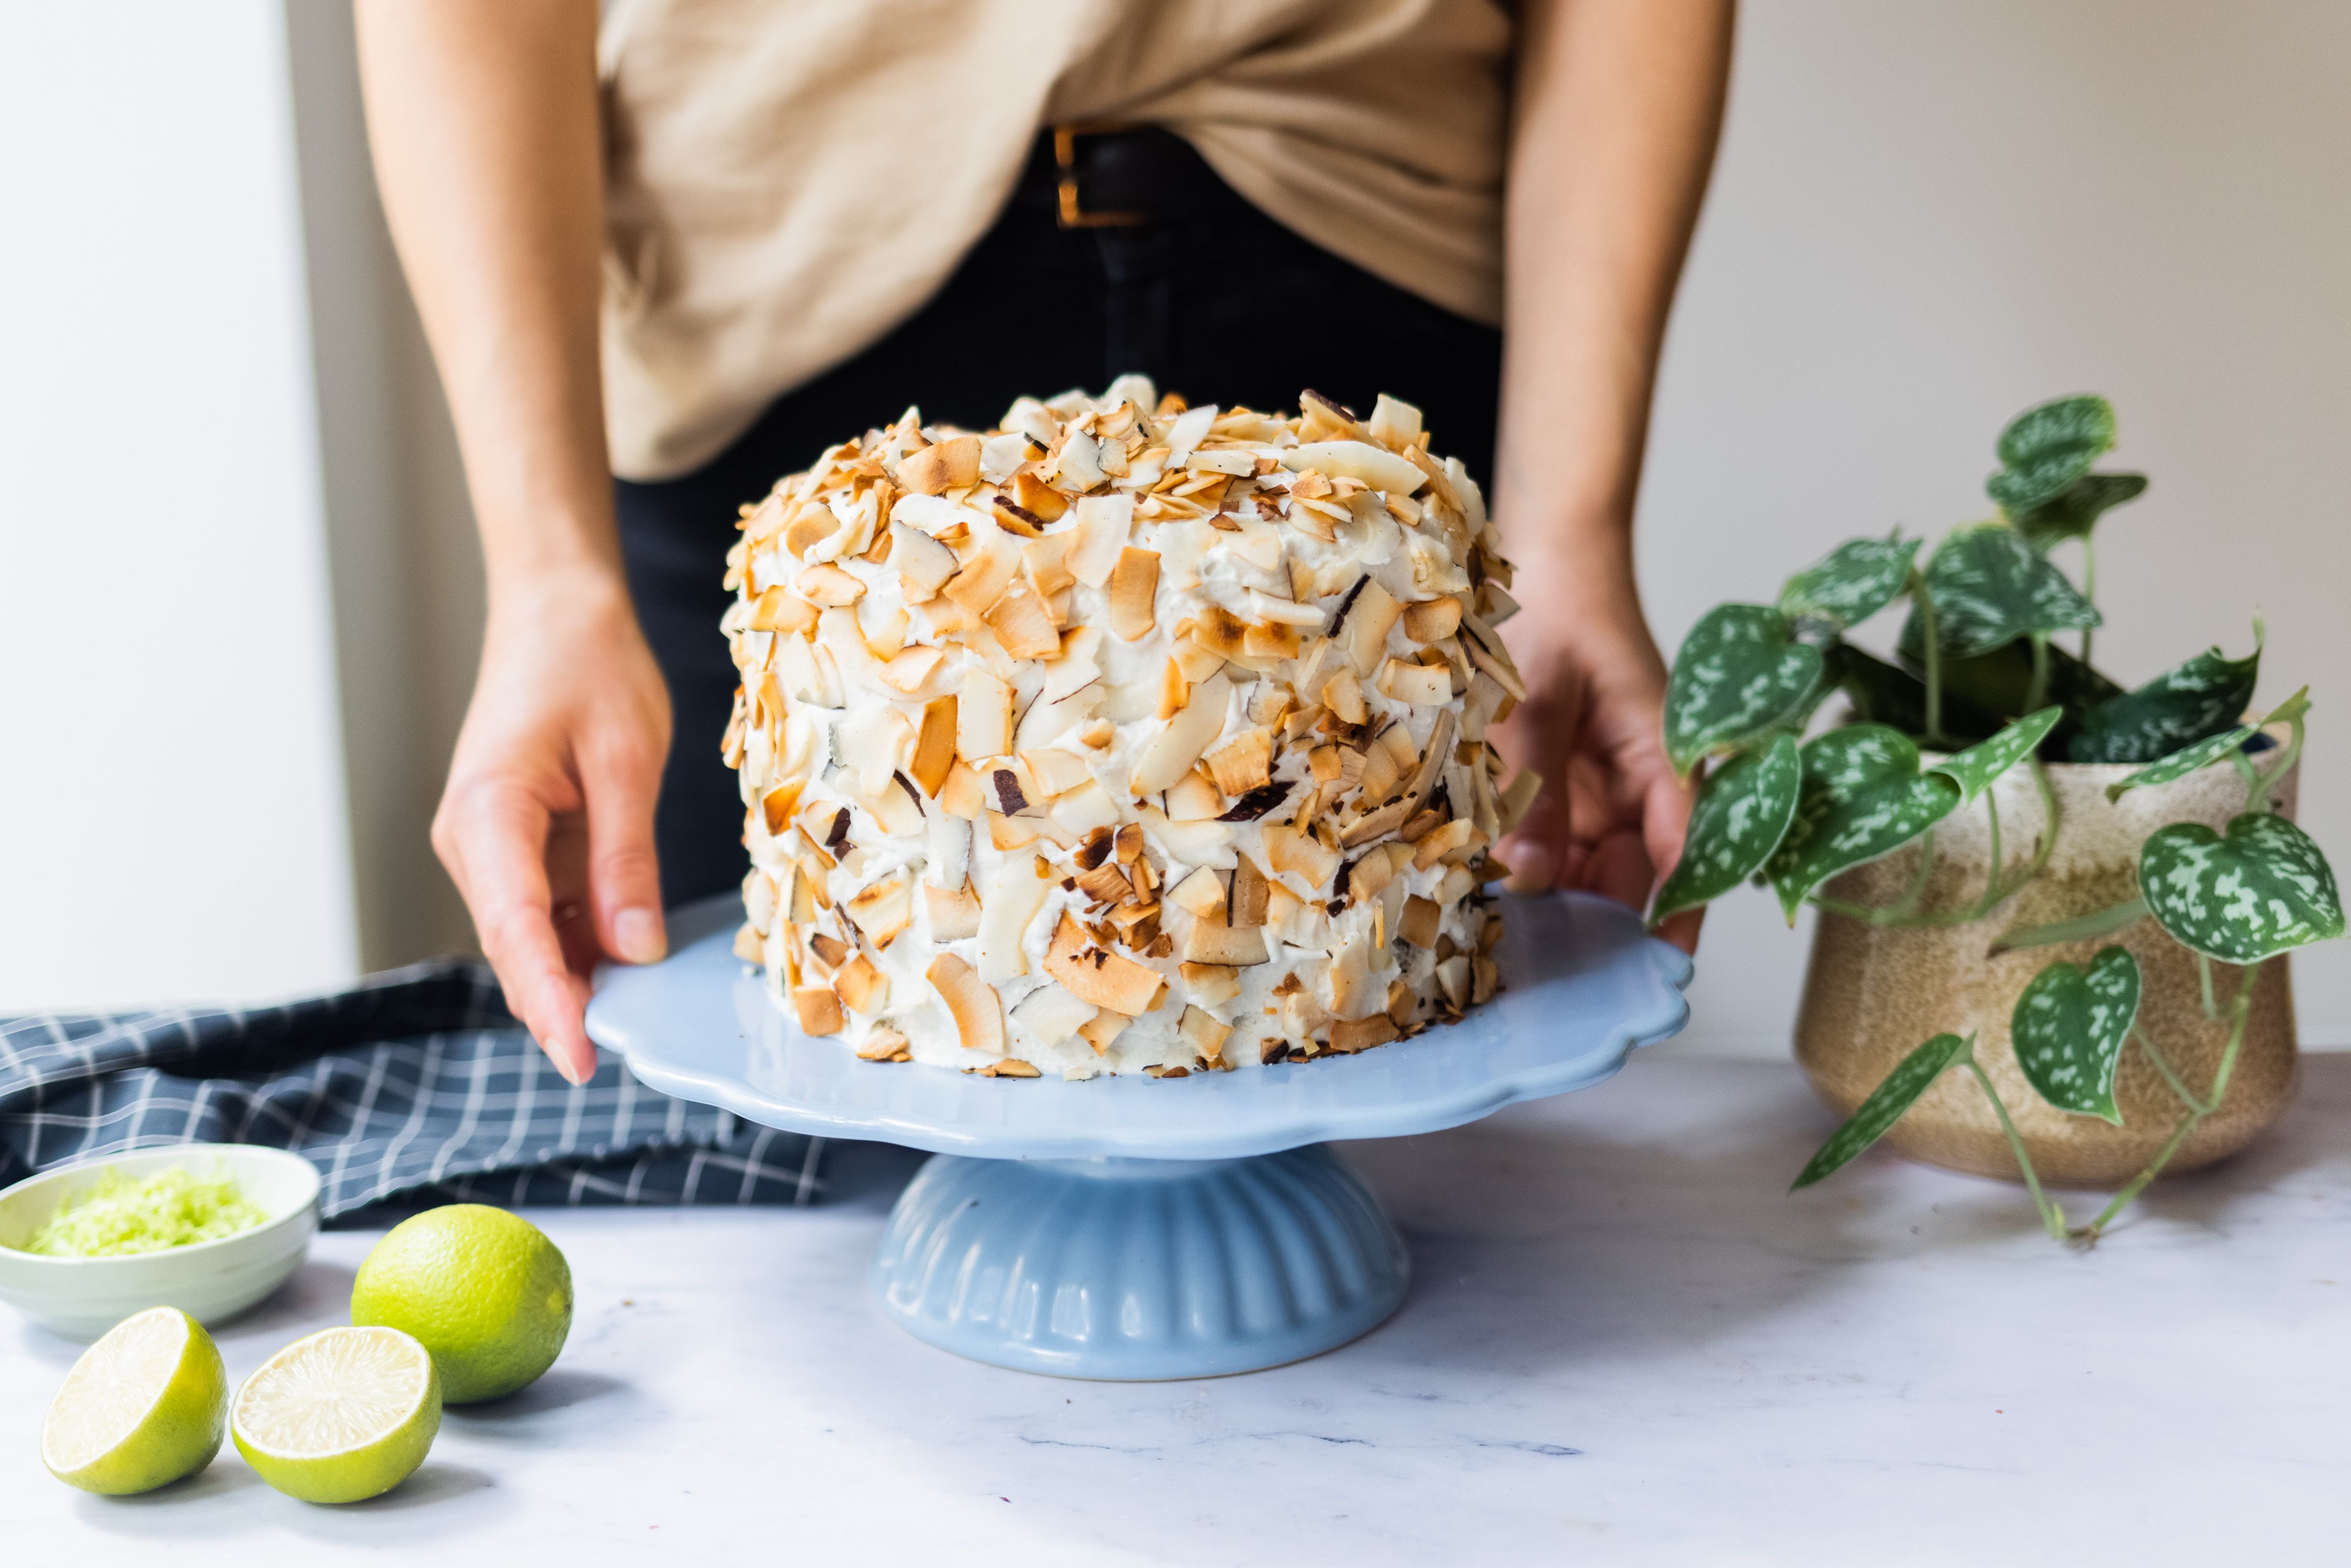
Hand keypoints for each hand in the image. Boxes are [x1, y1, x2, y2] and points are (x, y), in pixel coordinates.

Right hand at [432, 573, 672, 1080]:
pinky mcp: (516, 844)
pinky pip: (547, 907)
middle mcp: (473, 840)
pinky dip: (583, 938)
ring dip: (576, 975)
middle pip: (516, 946)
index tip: (579, 1059)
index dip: (549, 1003)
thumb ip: (628, 858)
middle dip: (562, 1005)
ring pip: (532, 935)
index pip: (515, 931)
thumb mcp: (628, 758)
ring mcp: (489, 846)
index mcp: (488, 814)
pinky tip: (626, 957)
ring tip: (635, 1016)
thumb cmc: (588, 663)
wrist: (555, 608)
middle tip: (615, 1059)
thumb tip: (634, 949)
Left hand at [1491, 548, 1700, 953]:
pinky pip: (1551, 847)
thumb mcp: (1535, 698)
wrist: (1541, 560)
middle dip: (1597, 926)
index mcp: (1662, 757)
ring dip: (1554, 907)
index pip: (1689, 848)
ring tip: (1510, 954)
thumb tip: (1531, 877)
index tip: (1658, 967)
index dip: (1678, 912)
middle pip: (1632, 876)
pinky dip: (1526, 875)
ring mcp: (1597, 792)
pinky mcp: (1558, 793)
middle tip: (1549, 978)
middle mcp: (1638, 786)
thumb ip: (1534, 785)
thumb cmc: (1551, 611)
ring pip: (1586, 871)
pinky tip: (1486, 906)